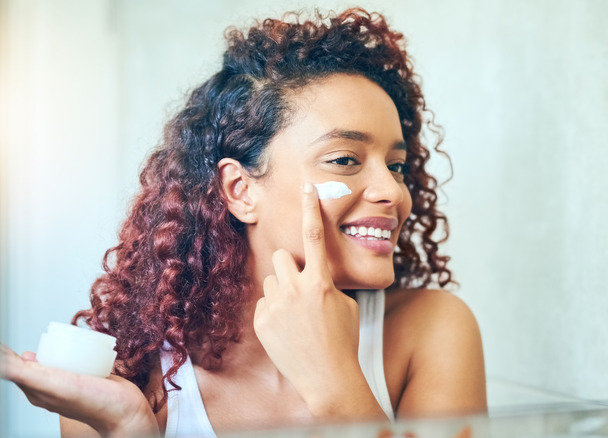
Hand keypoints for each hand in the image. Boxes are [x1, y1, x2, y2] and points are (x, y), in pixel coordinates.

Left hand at [0, 327, 156, 436]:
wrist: (126, 412)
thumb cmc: (94, 404)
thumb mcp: (55, 386)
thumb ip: (27, 374)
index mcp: (35, 388)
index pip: (11, 366)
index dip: (1, 352)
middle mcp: (49, 385)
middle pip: (29, 361)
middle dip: (19, 348)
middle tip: (14, 335)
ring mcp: (67, 380)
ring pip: (52, 358)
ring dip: (46, 346)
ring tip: (47, 334)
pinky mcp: (86, 375)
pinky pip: (73, 358)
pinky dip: (70, 348)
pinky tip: (77, 342)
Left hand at [253, 182, 364, 413]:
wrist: (328, 378)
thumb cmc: (343, 341)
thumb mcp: (345, 306)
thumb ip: (327, 283)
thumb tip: (314, 275)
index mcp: (322, 282)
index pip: (315, 235)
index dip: (311, 207)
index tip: (307, 186)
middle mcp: (296, 289)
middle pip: (281, 256)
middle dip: (289, 266)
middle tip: (300, 286)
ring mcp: (276, 306)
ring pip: (272, 280)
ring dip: (282, 291)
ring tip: (297, 316)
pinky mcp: (262, 322)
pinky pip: (264, 304)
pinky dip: (274, 313)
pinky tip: (288, 331)